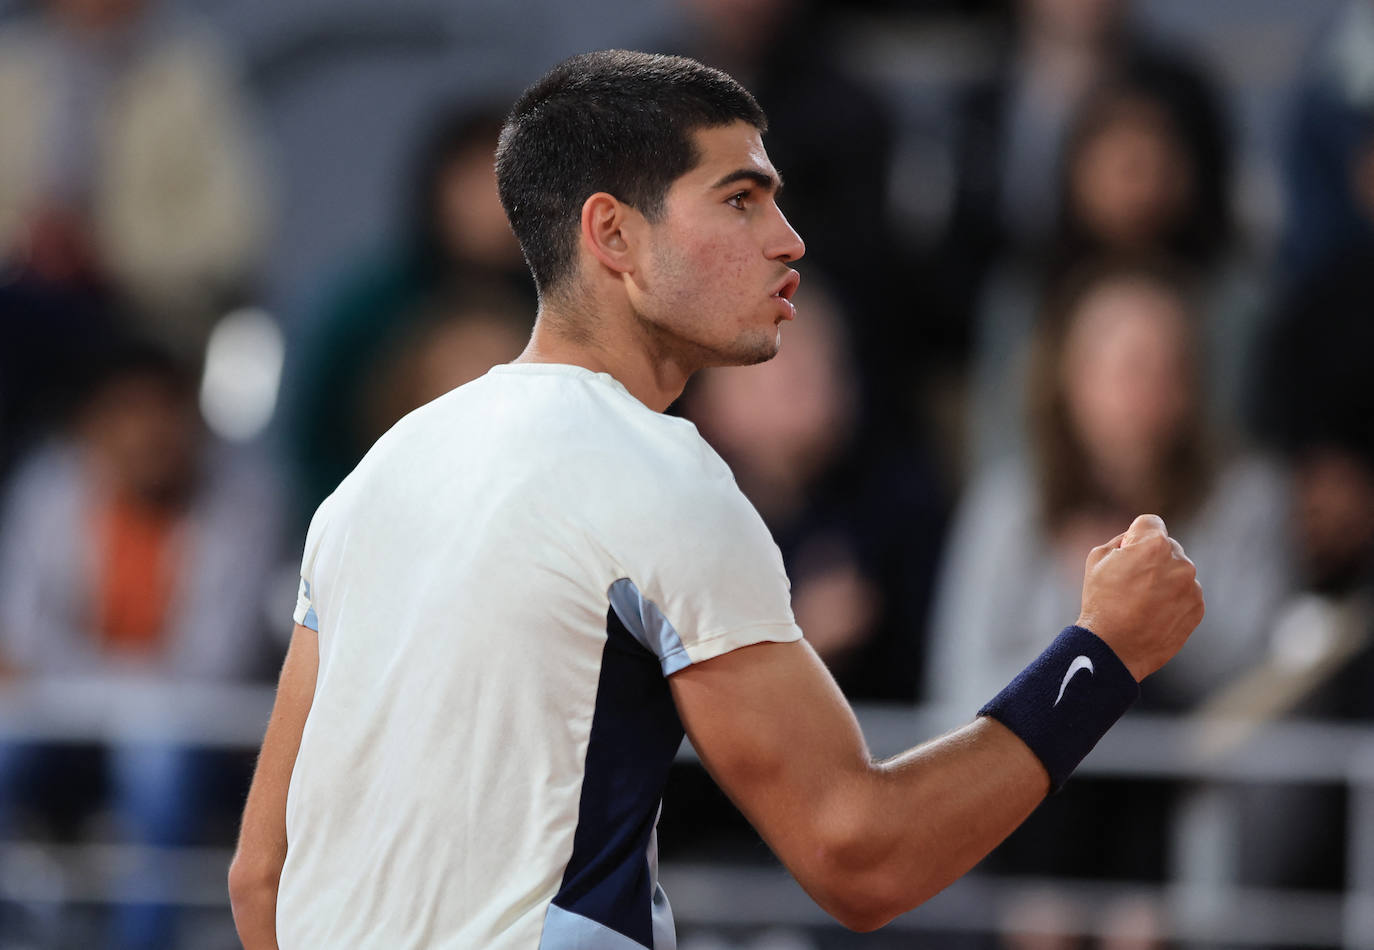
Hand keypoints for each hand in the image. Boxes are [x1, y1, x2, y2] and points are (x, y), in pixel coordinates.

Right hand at [1075, 514, 1204, 681]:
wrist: (1114, 648)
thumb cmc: (1100, 601)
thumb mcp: (1097, 558)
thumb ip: (1122, 540)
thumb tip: (1137, 539)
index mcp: (1154, 544)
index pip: (1151, 523)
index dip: (1135, 536)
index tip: (1127, 552)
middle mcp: (1180, 562)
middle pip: (1167, 547)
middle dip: (1152, 558)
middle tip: (1131, 582)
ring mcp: (1192, 586)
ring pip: (1178, 572)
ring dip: (1164, 580)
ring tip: (1141, 602)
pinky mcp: (1198, 608)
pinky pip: (1186, 593)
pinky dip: (1173, 600)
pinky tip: (1153, 613)